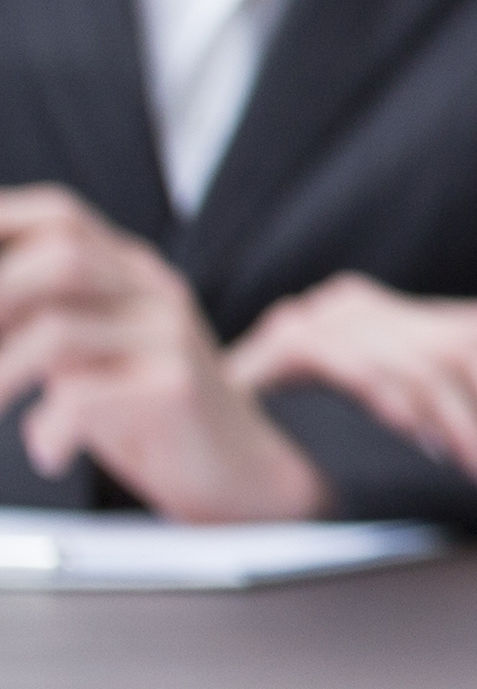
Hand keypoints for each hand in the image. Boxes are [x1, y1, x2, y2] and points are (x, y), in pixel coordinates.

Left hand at [0, 190, 317, 521]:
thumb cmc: (150, 417)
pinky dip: (47, 431)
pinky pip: (83, 397)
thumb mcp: (93, 355)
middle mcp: (155, 291)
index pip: (60, 216)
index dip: (1, 227)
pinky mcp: (177, 389)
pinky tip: (50, 453)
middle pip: (60, 256)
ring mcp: (170, 337)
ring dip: (0, 373)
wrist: (240, 472)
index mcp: (132, 274)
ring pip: (58, 329)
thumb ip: (45, 321)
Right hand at [220, 272, 476, 494]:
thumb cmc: (287, 423)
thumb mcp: (371, 403)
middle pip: (464, 345)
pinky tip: (432, 442)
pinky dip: (405, 408)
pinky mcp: (288, 347)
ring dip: (469, 425)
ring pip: (423, 365)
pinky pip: (365, 373)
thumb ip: (433, 406)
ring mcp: (324, 322)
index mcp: (390, 315)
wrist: (183, 417)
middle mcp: (362, 307)